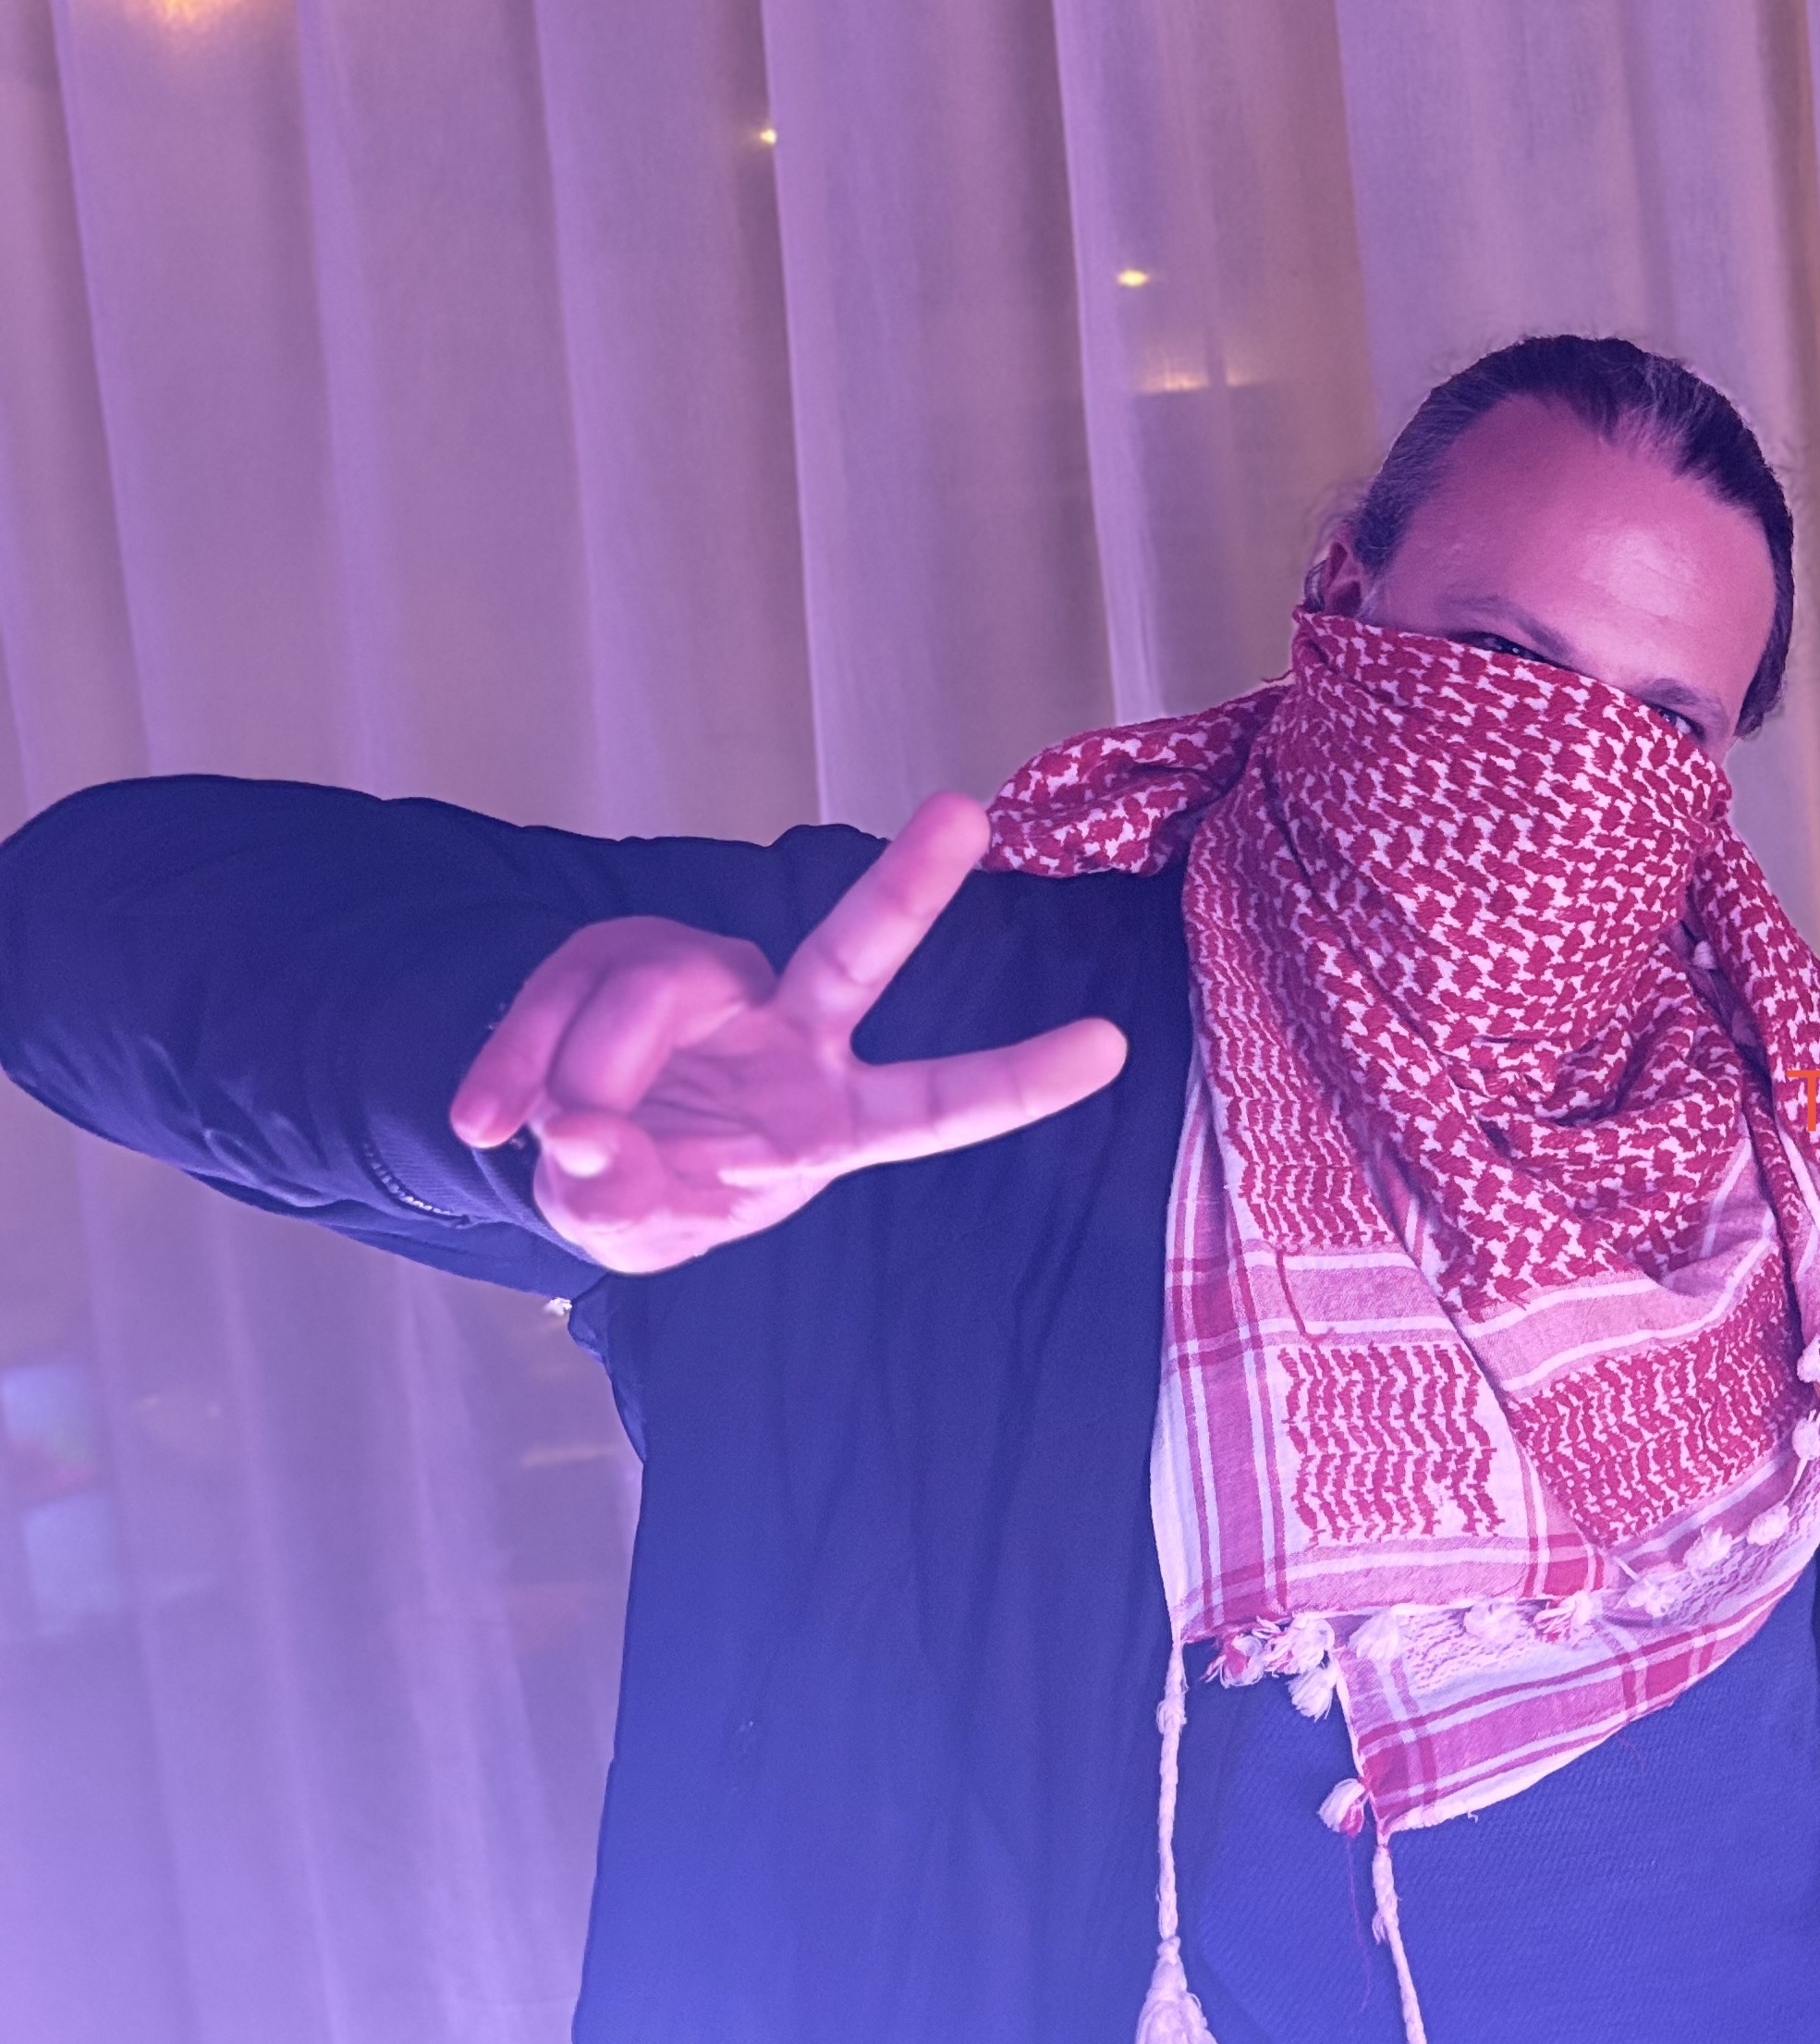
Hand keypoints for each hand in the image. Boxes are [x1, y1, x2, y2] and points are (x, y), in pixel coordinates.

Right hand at [449, 794, 1129, 1274]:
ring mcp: (713, 984)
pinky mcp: (622, 954)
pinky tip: (484, 1119)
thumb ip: (621, 1201)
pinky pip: (562, 995)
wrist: (568, 1154)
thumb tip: (582, 1136)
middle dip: (908, 886)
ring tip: (542, 1139)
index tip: (1112, 1049)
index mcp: (833, 1118)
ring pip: (654, 992)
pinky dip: (512, 1064)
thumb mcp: (639, 1229)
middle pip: (856, 952)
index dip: (1019, 1080)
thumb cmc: (650, 1193)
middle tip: (963, 814)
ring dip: (582, 1072)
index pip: (938, 1105)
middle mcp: (795, 1031)